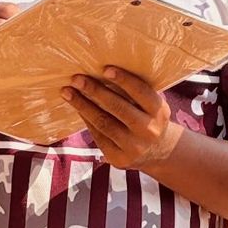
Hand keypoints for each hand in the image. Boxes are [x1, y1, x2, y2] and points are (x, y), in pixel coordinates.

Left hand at [62, 66, 182, 171]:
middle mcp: (148, 130)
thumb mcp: (151, 105)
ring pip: (103, 123)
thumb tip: (101, 71)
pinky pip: (98, 136)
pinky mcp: (119, 158)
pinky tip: (77, 108)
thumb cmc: (148, 118)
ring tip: (68, 92)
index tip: (105, 69)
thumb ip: (134, 92)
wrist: (157, 152)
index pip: (141, 92)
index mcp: (159, 112)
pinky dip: (86, 120)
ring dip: (82, 105)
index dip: (123, 80)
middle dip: (95, 91)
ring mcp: (134, 147)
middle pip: (118, 107)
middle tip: (77, 79)